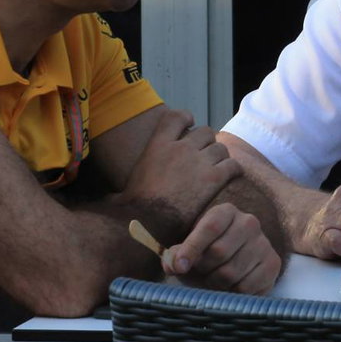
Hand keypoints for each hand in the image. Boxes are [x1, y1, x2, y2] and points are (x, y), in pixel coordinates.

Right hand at [121, 110, 240, 227]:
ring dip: (220, 158)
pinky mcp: (213, 178)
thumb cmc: (133, 212)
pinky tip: (231, 178)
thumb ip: (120, 188)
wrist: (149, 224)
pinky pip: (232, 165)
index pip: (176, 117)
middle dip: (206, 143)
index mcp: (157, 146)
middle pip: (205, 132)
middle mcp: (179, 148)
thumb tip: (106, 203)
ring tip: (217, 170)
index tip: (189, 125)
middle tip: (204, 159)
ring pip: (220, 148)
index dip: (186, 119)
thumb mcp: (122, 191)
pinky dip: (234, 170)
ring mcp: (198, 162)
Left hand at [161, 202, 282, 293]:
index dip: (192, 249)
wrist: (235, 260)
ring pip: (232, 273)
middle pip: (219, 252)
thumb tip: (174, 265)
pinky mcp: (273, 264)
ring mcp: (263, 243)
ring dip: (216, 284)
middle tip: (201, 274)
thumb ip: (175, 256)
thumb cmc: (206, 255)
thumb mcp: (188, 251)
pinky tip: (230, 287)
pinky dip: (233, 293)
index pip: (209, 228)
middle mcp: (249, 223)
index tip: (179, 268)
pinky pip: (247, 287)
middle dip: (204, 270)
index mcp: (225, 212)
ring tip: (215, 280)